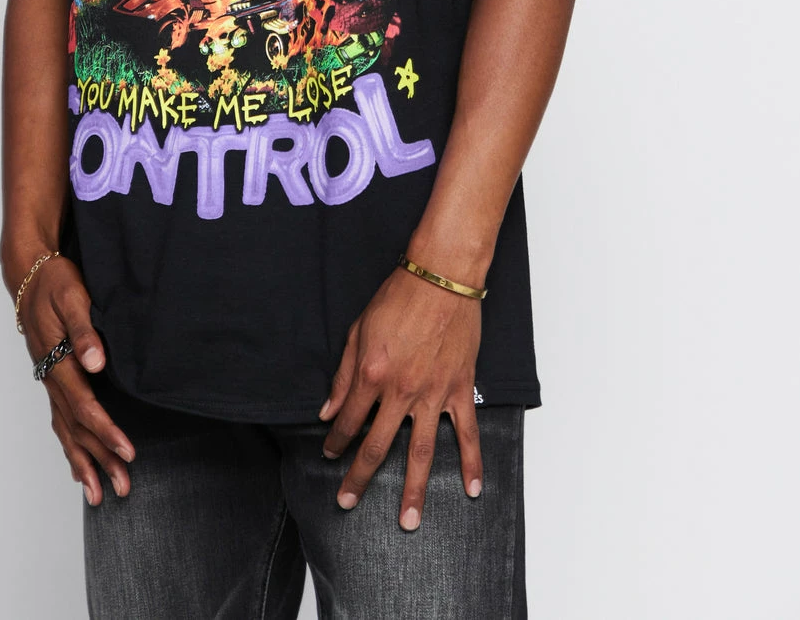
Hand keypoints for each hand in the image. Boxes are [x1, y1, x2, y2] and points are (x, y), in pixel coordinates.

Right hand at [18, 255, 136, 505]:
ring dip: (84, 462)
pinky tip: (78, 466)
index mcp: (58, 361)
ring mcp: (50, 381)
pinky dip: (70, 446)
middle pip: (77, 429)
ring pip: (67, 431)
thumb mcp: (71, 296)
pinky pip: (61, 421)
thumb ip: (85, 329)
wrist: (30, 275)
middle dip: (100, 459)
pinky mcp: (53, 378)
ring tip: (100, 494)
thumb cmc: (54, 282)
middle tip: (124, 487)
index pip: (85, 406)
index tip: (128, 452)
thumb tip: (96, 362)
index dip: (106, 431)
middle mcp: (51, 378)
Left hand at [318, 265, 482, 530]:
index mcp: (372, 374)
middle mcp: (401, 391)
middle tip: (348, 502)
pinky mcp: (460, 389)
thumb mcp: (358, 330)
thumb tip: (327, 410)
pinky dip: (472, 462)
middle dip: (360, 477)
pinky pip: (468, 432)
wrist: (441, 278)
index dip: (335, 441)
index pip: (348, 419)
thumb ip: (343, 374)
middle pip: (377, 445)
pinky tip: (472, 489)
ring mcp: (433, 394)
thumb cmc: (398, 297)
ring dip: (413, 490)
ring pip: (422, 452)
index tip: (329, 455)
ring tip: (407, 521)